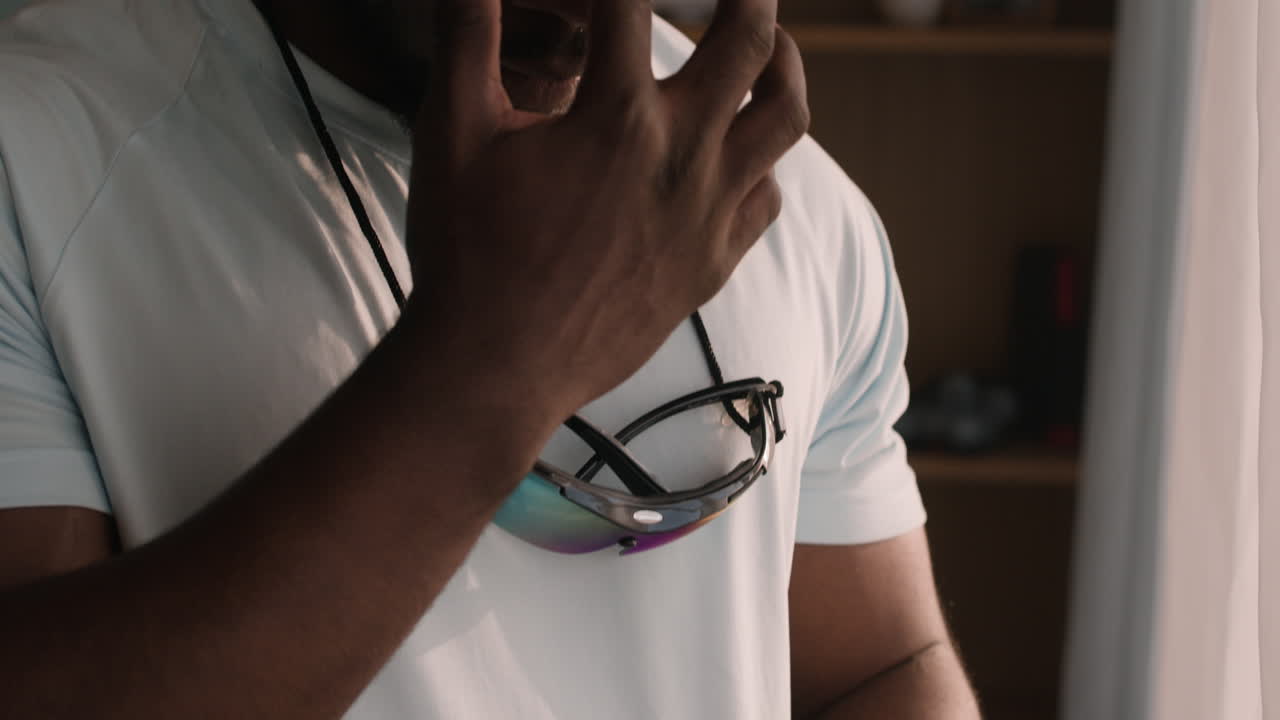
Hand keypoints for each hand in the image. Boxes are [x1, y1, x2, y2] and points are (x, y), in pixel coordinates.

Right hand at [404, 0, 808, 423]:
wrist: (497, 368)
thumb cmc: (468, 253)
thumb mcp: (451, 134)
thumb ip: (467, 38)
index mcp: (617, 115)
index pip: (633, 2)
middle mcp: (682, 155)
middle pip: (750, 41)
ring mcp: (708, 213)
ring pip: (786, 117)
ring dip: (783, 67)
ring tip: (770, 46)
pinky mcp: (713, 263)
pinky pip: (767, 198)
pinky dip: (761, 162)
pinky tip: (737, 153)